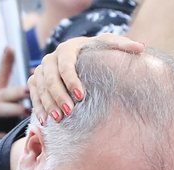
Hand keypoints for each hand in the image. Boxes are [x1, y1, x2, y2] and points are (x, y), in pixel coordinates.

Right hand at [0, 47, 29, 138]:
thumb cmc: (7, 119)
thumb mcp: (13, 103)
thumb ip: (23, 89)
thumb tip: (38, 72)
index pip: (1, 74)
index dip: (5, 61)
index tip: (10, 48)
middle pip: (3, 93)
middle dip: (17, 92)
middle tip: (28, 90)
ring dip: (14, 110)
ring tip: (26, 111)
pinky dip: (8, 128)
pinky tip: (16, 130)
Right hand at [28, 34, 143, 124]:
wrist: (78, 55)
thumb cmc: (95, 52)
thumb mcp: (108, 46)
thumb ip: (123, 45)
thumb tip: (140, 47)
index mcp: (68, 48)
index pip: (66, 64)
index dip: (71, 80)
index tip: (81, 96)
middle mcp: (51, 57)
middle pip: (50, 78)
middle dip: (58, 95)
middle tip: (69, 111)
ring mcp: (42, 69)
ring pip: (40, 87)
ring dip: (48, 104)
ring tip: (58, 119)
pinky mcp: (36, 80)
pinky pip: (33, 93)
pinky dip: (39, 107)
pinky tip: (46, 120)